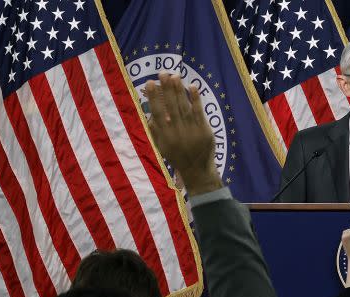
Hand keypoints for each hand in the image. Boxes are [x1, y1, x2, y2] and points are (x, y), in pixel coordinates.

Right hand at [145, 73, 221, 195]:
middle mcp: (176, 131)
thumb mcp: (161, 147)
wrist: (197, 170)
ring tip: (175, 75)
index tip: (150, 82)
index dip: (153, 97)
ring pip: (183, 106)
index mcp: (164, 135)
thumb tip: (145, 115)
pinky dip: (196, 98)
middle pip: (170, 106)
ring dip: (179, 90)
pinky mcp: (203, 130)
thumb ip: (154, 131)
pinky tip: (192, 86)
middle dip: (166, 88)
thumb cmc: (177, 156)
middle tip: (163, 73)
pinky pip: (199, 111)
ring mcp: (190, 130)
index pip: (157, 113)